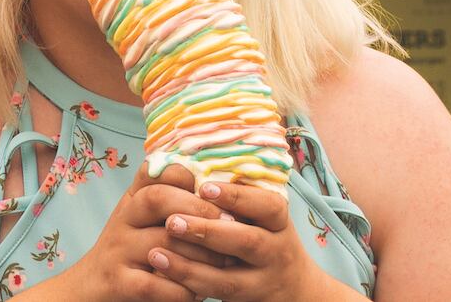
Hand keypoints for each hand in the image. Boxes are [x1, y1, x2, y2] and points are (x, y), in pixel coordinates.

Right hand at [51, 164, 234, 301]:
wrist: (91, 287)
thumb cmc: (132, 250)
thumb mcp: (146, 218)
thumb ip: (173, 200)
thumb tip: (223, 188)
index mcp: (134, 198)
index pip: (158, 171)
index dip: (189, 177)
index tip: (215, 193)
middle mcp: (123, 219)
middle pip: (157, 199)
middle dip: (200, 210)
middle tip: (231, 225)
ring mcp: (118, 251)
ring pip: (162, 243)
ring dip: (200, 255)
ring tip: (225, 263)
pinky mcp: (118, 282)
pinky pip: (154, 285)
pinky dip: (181, 290)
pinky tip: (198, 292)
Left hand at [148, 181, 343, 301]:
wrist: (294, 288)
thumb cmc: (266, 238)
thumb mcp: (262, 216)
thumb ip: (238, 195)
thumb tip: (193, 162)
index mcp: (278, 222)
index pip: (267, 206)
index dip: (237, 196)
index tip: (204, 186)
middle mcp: (276, 251)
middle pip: (248, 242)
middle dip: (209, 231)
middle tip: (172, 220)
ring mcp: (262, 280)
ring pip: (228, 276)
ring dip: (190, 263)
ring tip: (156, 250)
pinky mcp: (246, 300)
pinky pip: (215, 294)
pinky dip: (188, 282)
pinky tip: (163, 270)